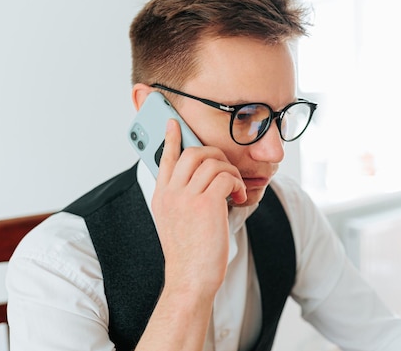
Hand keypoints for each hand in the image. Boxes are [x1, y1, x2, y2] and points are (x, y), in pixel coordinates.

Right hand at [151, 119, 246, 295]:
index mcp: (162, 196)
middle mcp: (171, 192)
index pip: (164, 158)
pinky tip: (238, 197)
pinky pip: (227, 177)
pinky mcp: (206, 203)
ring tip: (235, 190)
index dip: (171, 137)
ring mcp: (187, 196)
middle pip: (193, 153)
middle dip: (215, 154)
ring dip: (231, 172)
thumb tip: (202, 181)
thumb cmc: (188, 254)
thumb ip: (181, 199)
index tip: (173, 123)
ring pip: (214, 163)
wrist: (190, 278)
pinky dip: (238, 184)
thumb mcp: (174, 222)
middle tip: (226, 169)